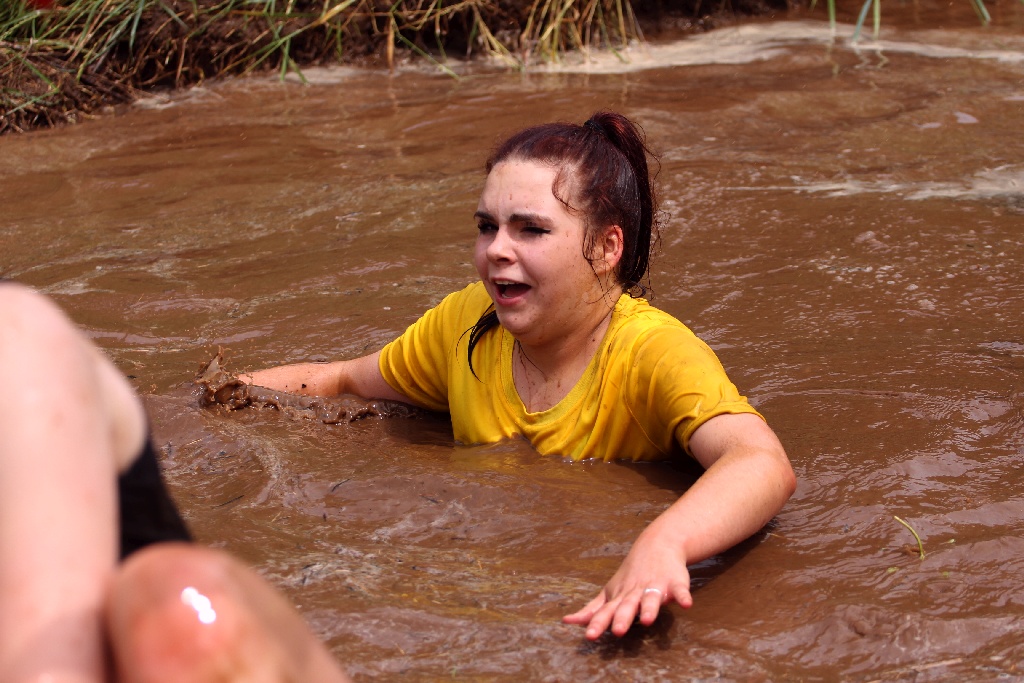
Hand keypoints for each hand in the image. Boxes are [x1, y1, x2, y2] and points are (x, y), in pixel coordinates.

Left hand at [562, 528, 692, 639]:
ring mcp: (655, 586)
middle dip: (623, 618)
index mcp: (620, 596)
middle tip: (618, 631)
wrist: (657, 544)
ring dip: (649, 608)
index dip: (598, 624)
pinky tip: (686, 604)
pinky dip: (683, 596)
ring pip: (651, 598)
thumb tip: (568, 621)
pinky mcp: (675, 582)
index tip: (590, 636)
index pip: (606, 612)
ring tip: (647, 620)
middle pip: (628, 606)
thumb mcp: (610, 591)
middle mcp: (636, 592)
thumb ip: (592, 609)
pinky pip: (680, 590)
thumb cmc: (631, 575)